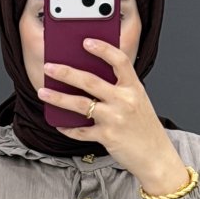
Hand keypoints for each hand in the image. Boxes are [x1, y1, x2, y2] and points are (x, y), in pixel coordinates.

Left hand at [37, 39, 189, 191]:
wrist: (156, 157)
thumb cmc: (145, 128)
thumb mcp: (138, 101)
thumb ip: (120, 89)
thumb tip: (89, 79)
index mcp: (134, 88)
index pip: (119, 61)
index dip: (103, 49)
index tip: (86, 41)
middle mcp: (124, 101)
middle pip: (90, 81)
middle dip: (66, 72)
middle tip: (49, 67)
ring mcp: (115, 119)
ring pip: (80, 104)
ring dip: (58, 98)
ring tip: (43, 92)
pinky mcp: (107, 137)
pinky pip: (81, 131)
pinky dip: (67, 127)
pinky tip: (58, 123)